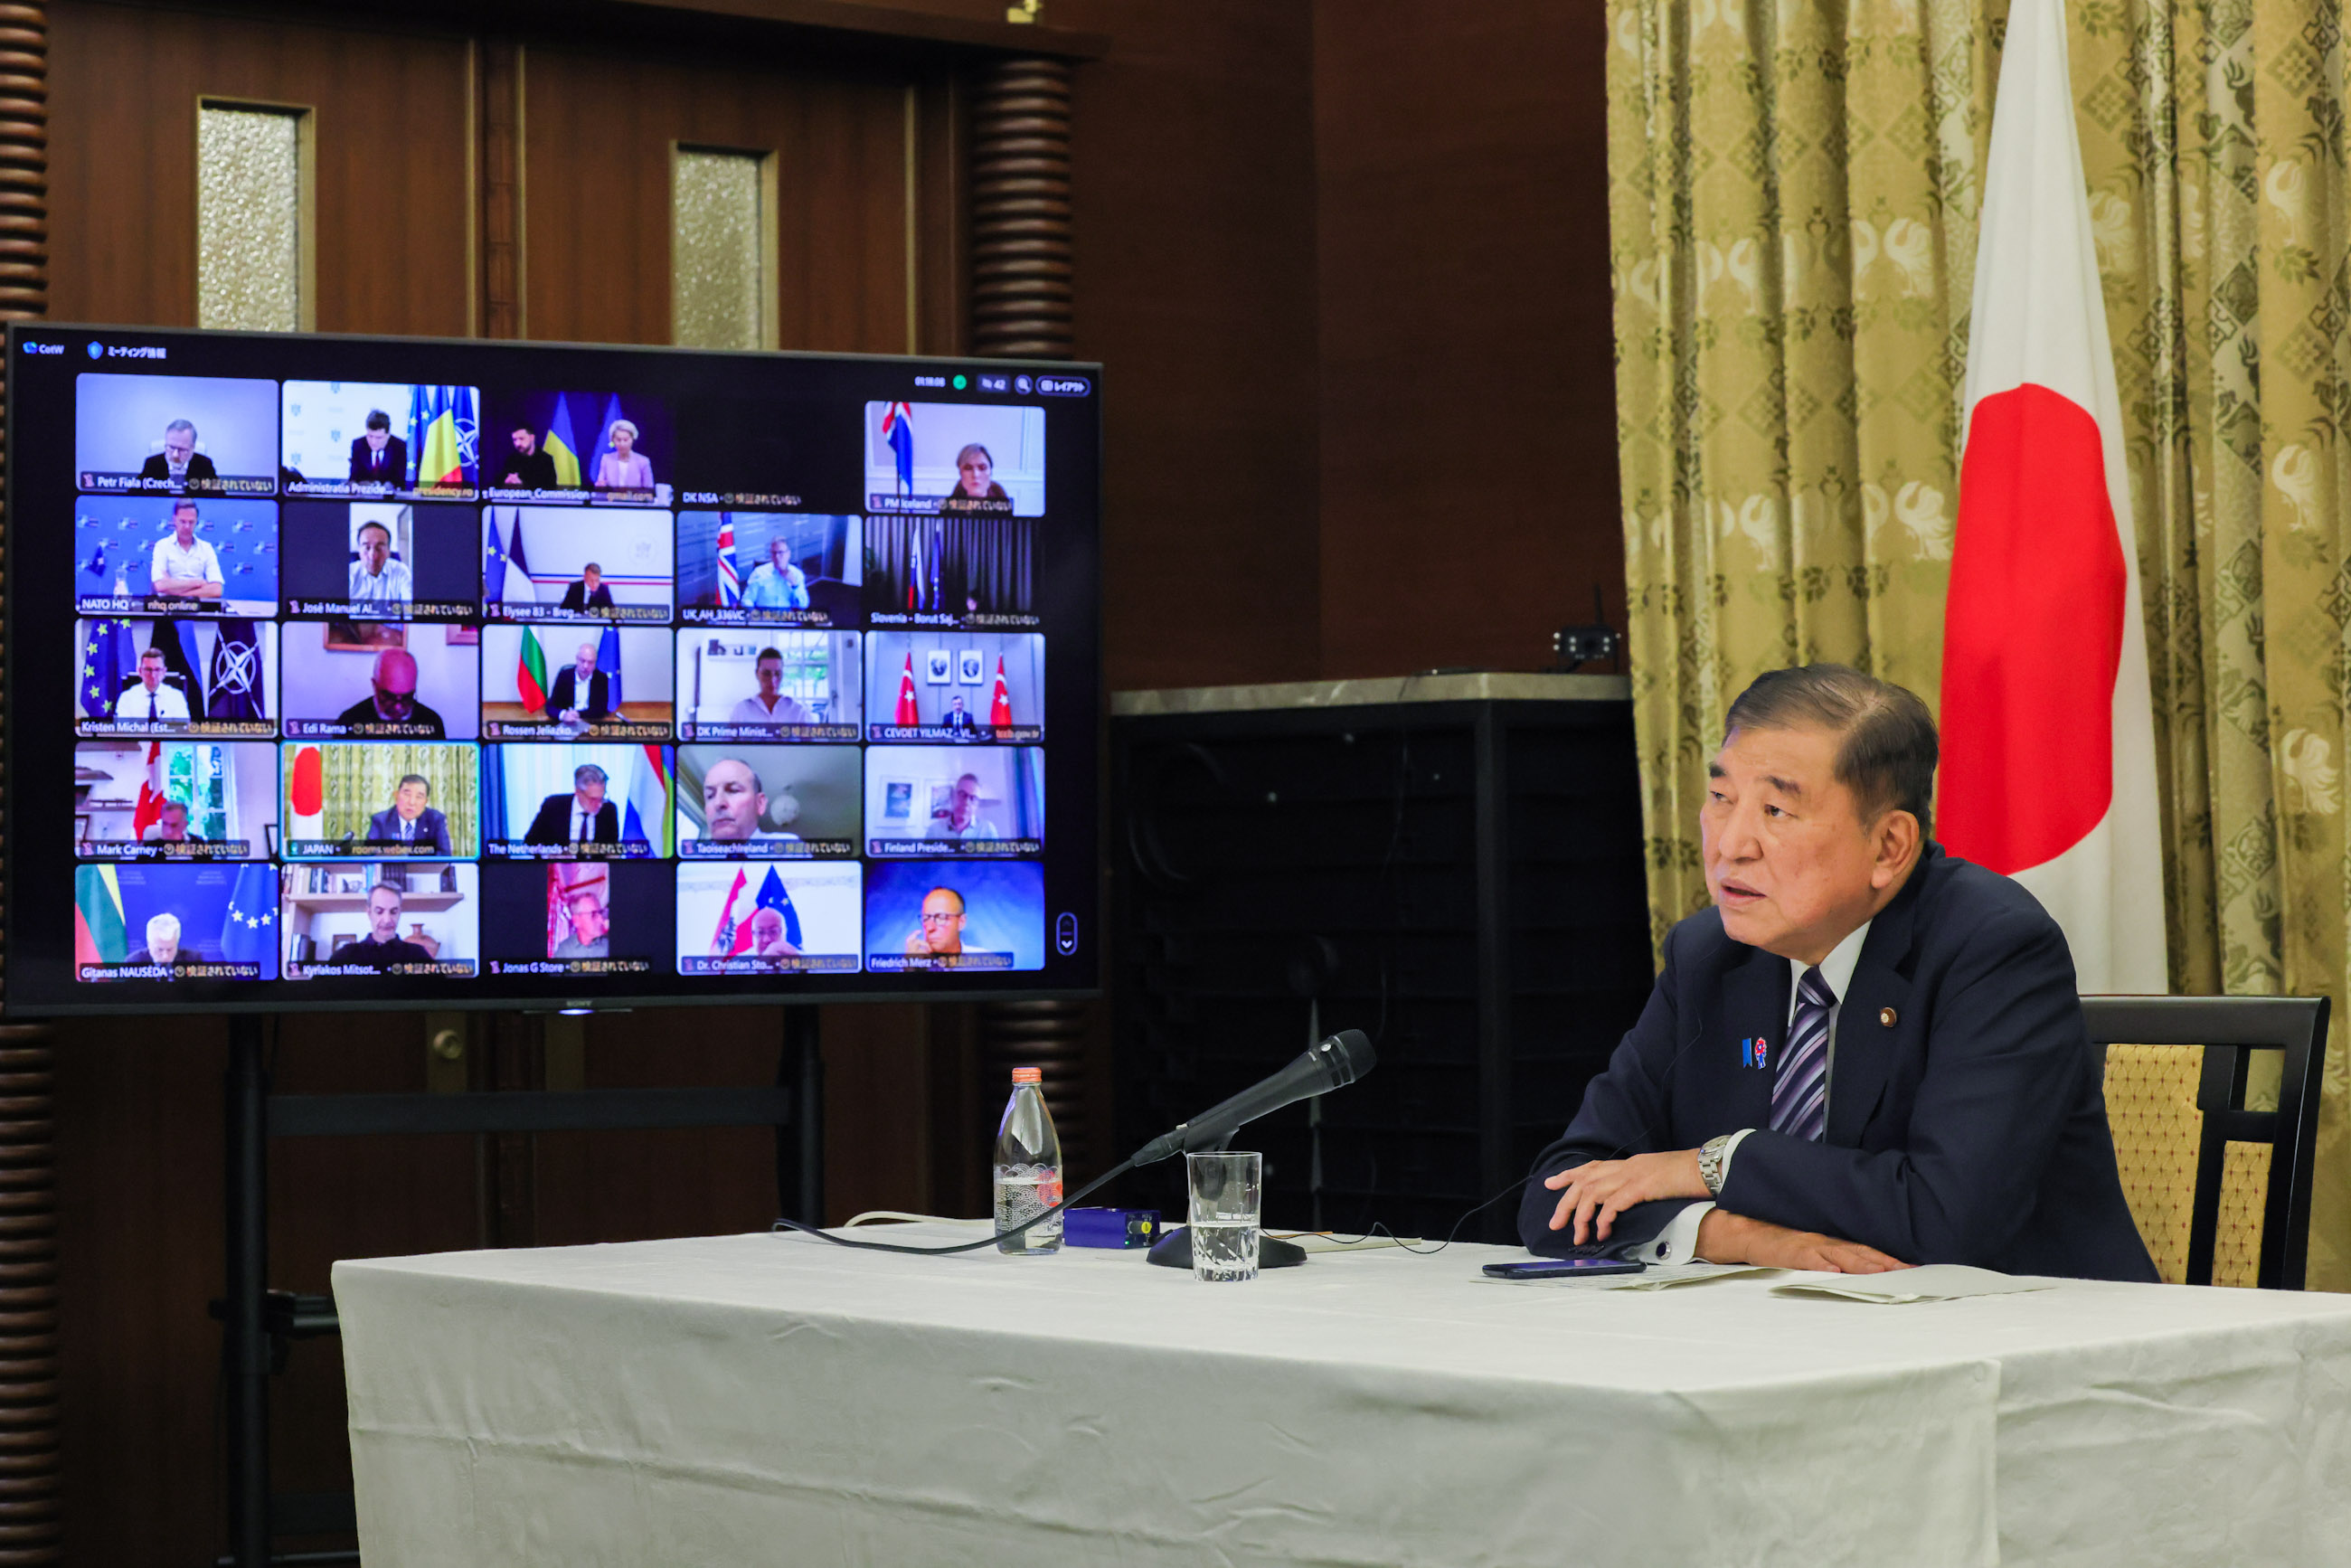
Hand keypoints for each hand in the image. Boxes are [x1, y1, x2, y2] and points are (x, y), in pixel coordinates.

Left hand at [1541, 1150, 1707, 1244]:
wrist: (1708, 1168)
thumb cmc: (1689, 1176)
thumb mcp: (1659, 1178)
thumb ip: (1642, 1185)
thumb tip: (1630, 1200)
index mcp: (1630, 1164)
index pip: (1592, 1167)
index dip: (1570, 1174)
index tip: (1551, 1183)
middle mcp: (1627, 1167)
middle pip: (1584, 1181)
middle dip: (1565, 1203)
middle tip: (1555, 1223)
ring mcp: (1632, 1175)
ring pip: (1592, 1193)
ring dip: (1581, 1216)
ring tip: (1578, 1236)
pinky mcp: (1640, 1186)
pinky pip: (1613, 1204)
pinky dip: (1603, 1219)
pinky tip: (1602, 1233)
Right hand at [1695, 1210, 1909, 1272]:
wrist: (1740, 1230)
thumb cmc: (1774, 1243)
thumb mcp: (1806, 1248)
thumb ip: (1828, 1256)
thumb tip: (1853, 1271)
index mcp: (1827, 1242)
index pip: (1864, 1250)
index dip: (1888, 1258)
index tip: (1912, 1267)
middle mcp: (1821, 1242)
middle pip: (1859, 1252)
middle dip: (1885, 1263)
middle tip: (1910, 1272)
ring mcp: (1805, 1246)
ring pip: (1840, 1255)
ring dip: (1863, 1264)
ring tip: (1883, 1272)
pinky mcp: (1788, 1253)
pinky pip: (1807, 1259)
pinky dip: (1822, 1265)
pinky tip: (1835, 1272)